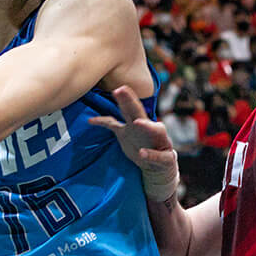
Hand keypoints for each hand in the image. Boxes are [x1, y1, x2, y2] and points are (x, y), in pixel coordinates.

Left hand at [90, 86, 179, 201]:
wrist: (158, 166)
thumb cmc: (141, 145)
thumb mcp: (125, 133)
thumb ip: (113, 124)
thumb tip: (90, 120)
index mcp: (139, 122)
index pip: (130, 108)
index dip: (125, 99)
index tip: (118, 89)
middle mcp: (149, 129)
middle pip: (139, 113)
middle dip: (132, 102)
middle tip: (122, 91)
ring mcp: (158, 142)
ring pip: (154, 130)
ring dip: (147, 127)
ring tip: (137, 122)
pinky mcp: (164, 158)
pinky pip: (158, 156)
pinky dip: (150, 154)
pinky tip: (142, 153)